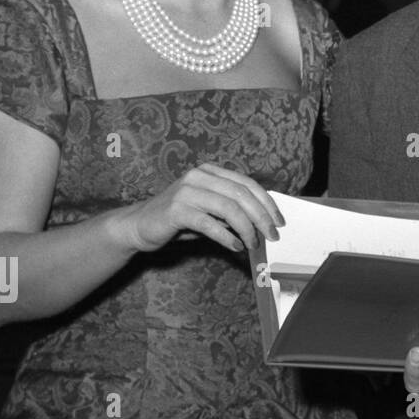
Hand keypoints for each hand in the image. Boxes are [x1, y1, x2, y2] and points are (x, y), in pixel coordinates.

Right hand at [116, 163, 283, 254]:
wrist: (139, 225)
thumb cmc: (179, 219)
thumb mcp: (209, 210)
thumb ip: (232, 210)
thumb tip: (263, 223)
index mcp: (210, 171)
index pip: (247, 183)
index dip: (267, 202)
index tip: (279, 221)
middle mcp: (199, 176)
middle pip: (241, 194)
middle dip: (261, 217)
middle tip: (272, 236)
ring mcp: (186, 191)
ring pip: (228, 207)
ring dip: (246, 228)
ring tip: (253, 244)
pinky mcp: (176, 210)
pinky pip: (209, 223)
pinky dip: (226, 236)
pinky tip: (235, 246)